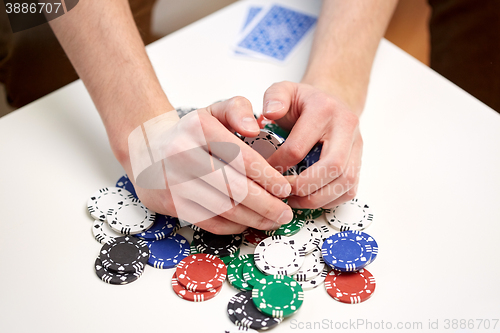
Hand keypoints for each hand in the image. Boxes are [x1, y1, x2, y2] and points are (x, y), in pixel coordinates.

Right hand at [116, 97, 292, 233]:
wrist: (147, 149)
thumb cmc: (190, 133)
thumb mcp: (214, 111)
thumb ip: (238, 110)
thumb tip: (255, 127)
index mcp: (199, 128)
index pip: (242, 157)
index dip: (268, 177)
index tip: (285, 188)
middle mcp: (182, 154)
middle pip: (235, 189)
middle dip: (267, 205)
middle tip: (285, 212)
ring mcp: (173, 181)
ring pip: (224, 209)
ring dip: (254, 219)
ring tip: (274, 220)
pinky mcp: (170, 203)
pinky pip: (209, 222)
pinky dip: (234, 226)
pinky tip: (248, 223)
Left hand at [263, 81, 362, 208]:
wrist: (330, 101)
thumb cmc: (304, 102)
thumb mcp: (284, 91)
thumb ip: (274, 97)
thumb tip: (270, 113)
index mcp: (324, 109)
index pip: (299, 147)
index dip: (278, 165)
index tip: (265, 171)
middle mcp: (346, 127)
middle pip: (332, 167)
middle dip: (303, 187)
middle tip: (283, 192)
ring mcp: (356, 145)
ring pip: (345, 182)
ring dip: (317, 198)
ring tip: (294, 199)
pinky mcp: (359, 161)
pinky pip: (350, 189)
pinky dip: (329, 200)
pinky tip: (310, 198)